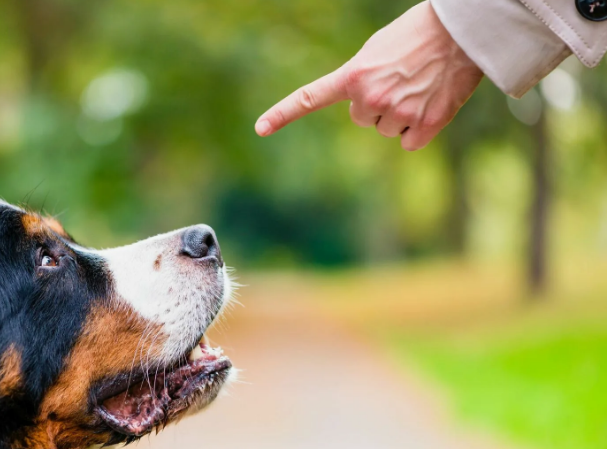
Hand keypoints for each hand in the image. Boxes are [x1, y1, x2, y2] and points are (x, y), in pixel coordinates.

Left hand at [255, 1, 483, 150]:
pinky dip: (420, 130)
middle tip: (401, 79)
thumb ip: (361, 78)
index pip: (311, 97)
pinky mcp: (424, 127)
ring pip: (387, 131)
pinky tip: (431, 105)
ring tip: (419, 87)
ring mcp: (397, 115)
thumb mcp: (377, 50)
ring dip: (401, 115)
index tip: (260, 129)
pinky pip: (410, 143)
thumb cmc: (420, 35)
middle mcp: (370, 98)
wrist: (463, 32)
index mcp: (354, 76)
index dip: (283, 114)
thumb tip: (365, 108)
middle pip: (363, 119)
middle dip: (378, 104)